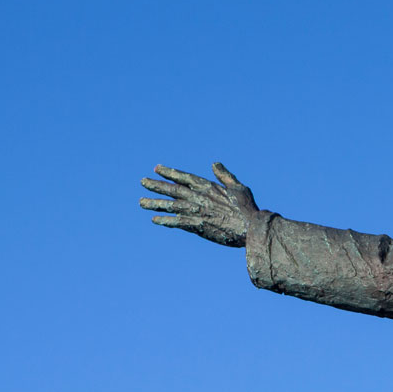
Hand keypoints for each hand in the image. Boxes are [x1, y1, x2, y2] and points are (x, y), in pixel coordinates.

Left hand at [139, 162, 258, 246]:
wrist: (251, 227)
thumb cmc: (248, 208)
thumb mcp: (239, 187)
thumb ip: (225, 175)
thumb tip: (215, 164)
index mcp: (208, 186)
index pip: (184, 177)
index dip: (169, 172)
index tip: (157, 169)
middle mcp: (198, 197)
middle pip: (172, 189)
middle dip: (156, 185)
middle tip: (142, 182)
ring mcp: (196, 211)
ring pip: (170, 205)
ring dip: (155, 203)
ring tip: (141, 202)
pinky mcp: (197, 225)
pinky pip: (177, 222)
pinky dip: (165, 220)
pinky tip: (155, 220)